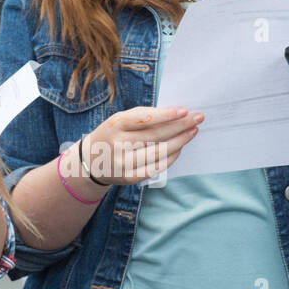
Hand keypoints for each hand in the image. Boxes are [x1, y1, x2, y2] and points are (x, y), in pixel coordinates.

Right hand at [83, 105, 203, 184]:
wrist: (90, 161)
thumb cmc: (112, 135)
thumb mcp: (119, 120)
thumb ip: (142, 116)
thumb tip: (175, 114)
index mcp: (114, 125)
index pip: (143, 119)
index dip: (165, 115)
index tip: (184, 110)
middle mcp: (118, 145)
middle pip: (155, 135)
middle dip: (180, 126)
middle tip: (198, 118)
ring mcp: (124, 163)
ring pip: (158, 152)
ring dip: (180, 141)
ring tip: (193, 131)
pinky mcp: (130, 177)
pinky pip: (156, 167)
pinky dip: (171, 157)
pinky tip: (180, 148)